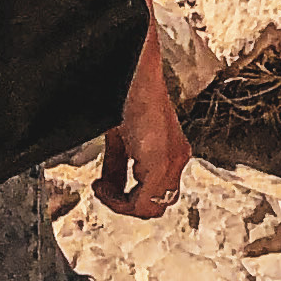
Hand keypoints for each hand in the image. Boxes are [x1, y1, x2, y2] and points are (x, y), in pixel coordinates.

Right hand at [97, 48, 191, 217]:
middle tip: (103, 191)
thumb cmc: (126, 97)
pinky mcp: (161, 161)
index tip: (104, 188)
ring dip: (122, 204)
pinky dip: (120, 201)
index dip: (128, 199)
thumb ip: (118, 167)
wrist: (130, 73)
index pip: (157, 194)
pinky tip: (103, 186)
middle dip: (126, 204)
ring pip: (151, 207)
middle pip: (156, 205)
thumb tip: (109, 188)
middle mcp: (178, 158)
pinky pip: (143, 201)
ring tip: (102, 188)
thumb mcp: (121, 139)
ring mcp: (172, 161)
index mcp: (172, 151)